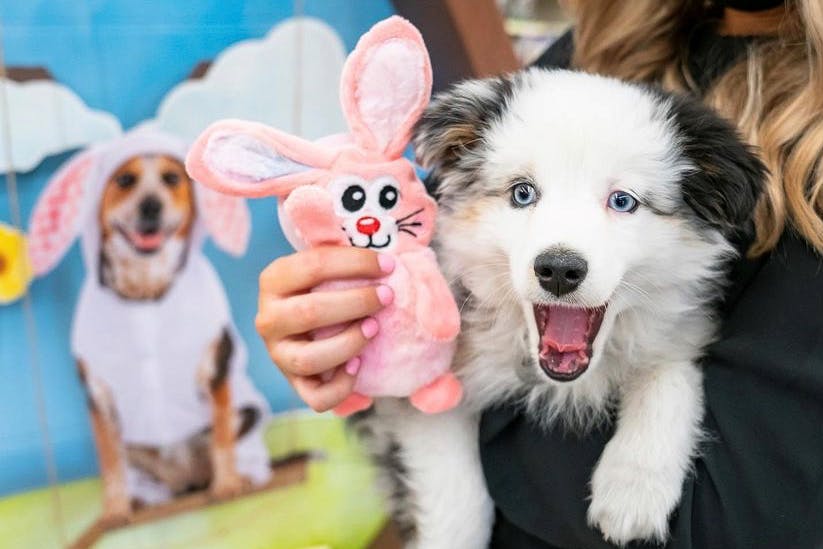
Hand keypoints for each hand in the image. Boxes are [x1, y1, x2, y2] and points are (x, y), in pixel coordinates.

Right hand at [255, 246, 394, 411]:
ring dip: (348, 343)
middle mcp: (269, 319)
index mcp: (273, 281)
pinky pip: (315, 397)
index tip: (388, 265)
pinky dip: (341, 386)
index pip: (313, 266)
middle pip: (310, 313)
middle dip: (356, 303)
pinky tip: (359, 366)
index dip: (355, 263)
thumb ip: (344, 260)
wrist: (302, 323)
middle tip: (387, 296)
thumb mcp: (324, 267)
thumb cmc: (322, 287)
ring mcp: (278, 354)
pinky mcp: (294, 384)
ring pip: (308, 359)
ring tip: (374, 328)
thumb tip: (388, 259)